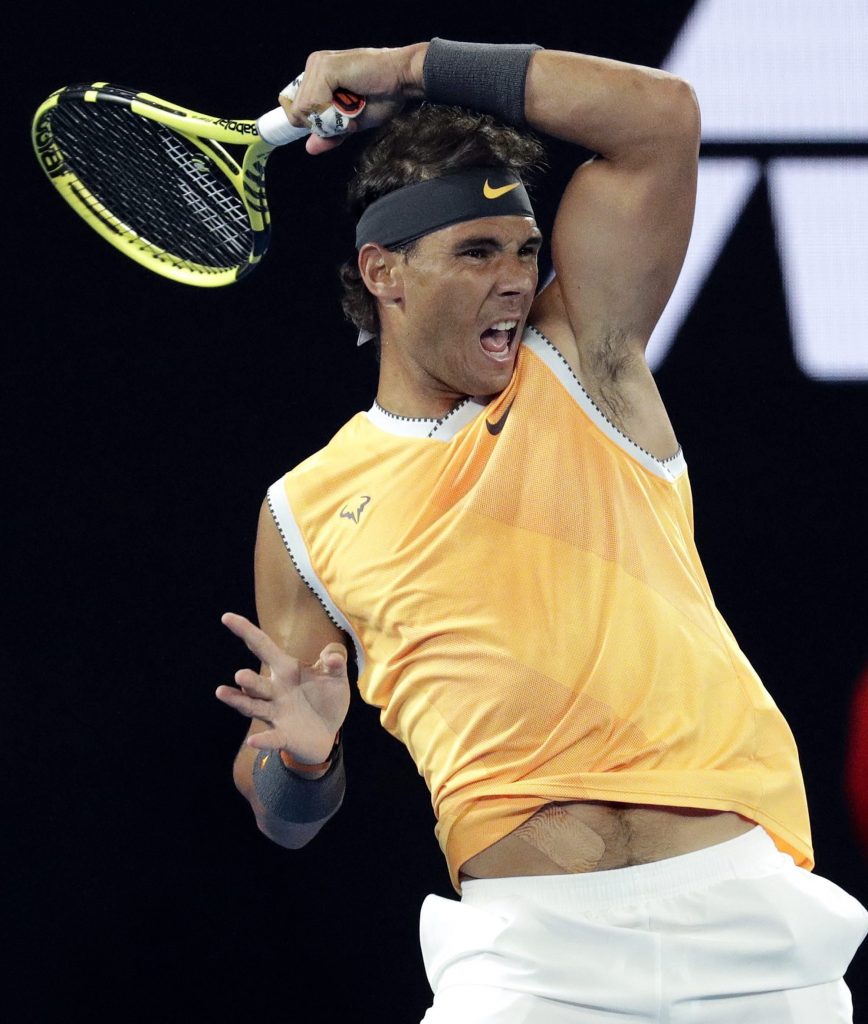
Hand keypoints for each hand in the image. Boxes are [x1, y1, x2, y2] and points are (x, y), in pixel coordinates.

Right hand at [215, 612, 349, 762]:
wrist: (328, 731)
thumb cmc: (326, 697)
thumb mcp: (335, 676)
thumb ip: (335, 661)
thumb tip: (334, 658)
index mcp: (285, 669)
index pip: (262, 646)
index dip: (246, 631)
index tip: (226, 617)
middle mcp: (274, 690)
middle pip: (256, 682)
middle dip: (247, 679)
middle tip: (240, 675)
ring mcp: (275, 713)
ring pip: (253, 706)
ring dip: (239, 701)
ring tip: (222, 693)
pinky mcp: (283, 735)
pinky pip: (271, 737)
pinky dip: (263, 739)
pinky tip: (253, 740)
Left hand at [280, 43, 427, 154]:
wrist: (403, 80)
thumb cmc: (383, 96)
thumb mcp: (351, 122)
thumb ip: (329, 133)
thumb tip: (309, 148)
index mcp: (317, 75)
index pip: (296, 107)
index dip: (313, 123)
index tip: (337, 124)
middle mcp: (314, 65)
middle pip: (297, 112)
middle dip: (323, 124)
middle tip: (350, 116)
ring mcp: (319, 65)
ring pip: (304, 109)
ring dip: (330, 120)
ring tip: (353, 110)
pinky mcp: (326, 68)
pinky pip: (314, 104)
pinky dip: (334, 113)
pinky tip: (353, 106)